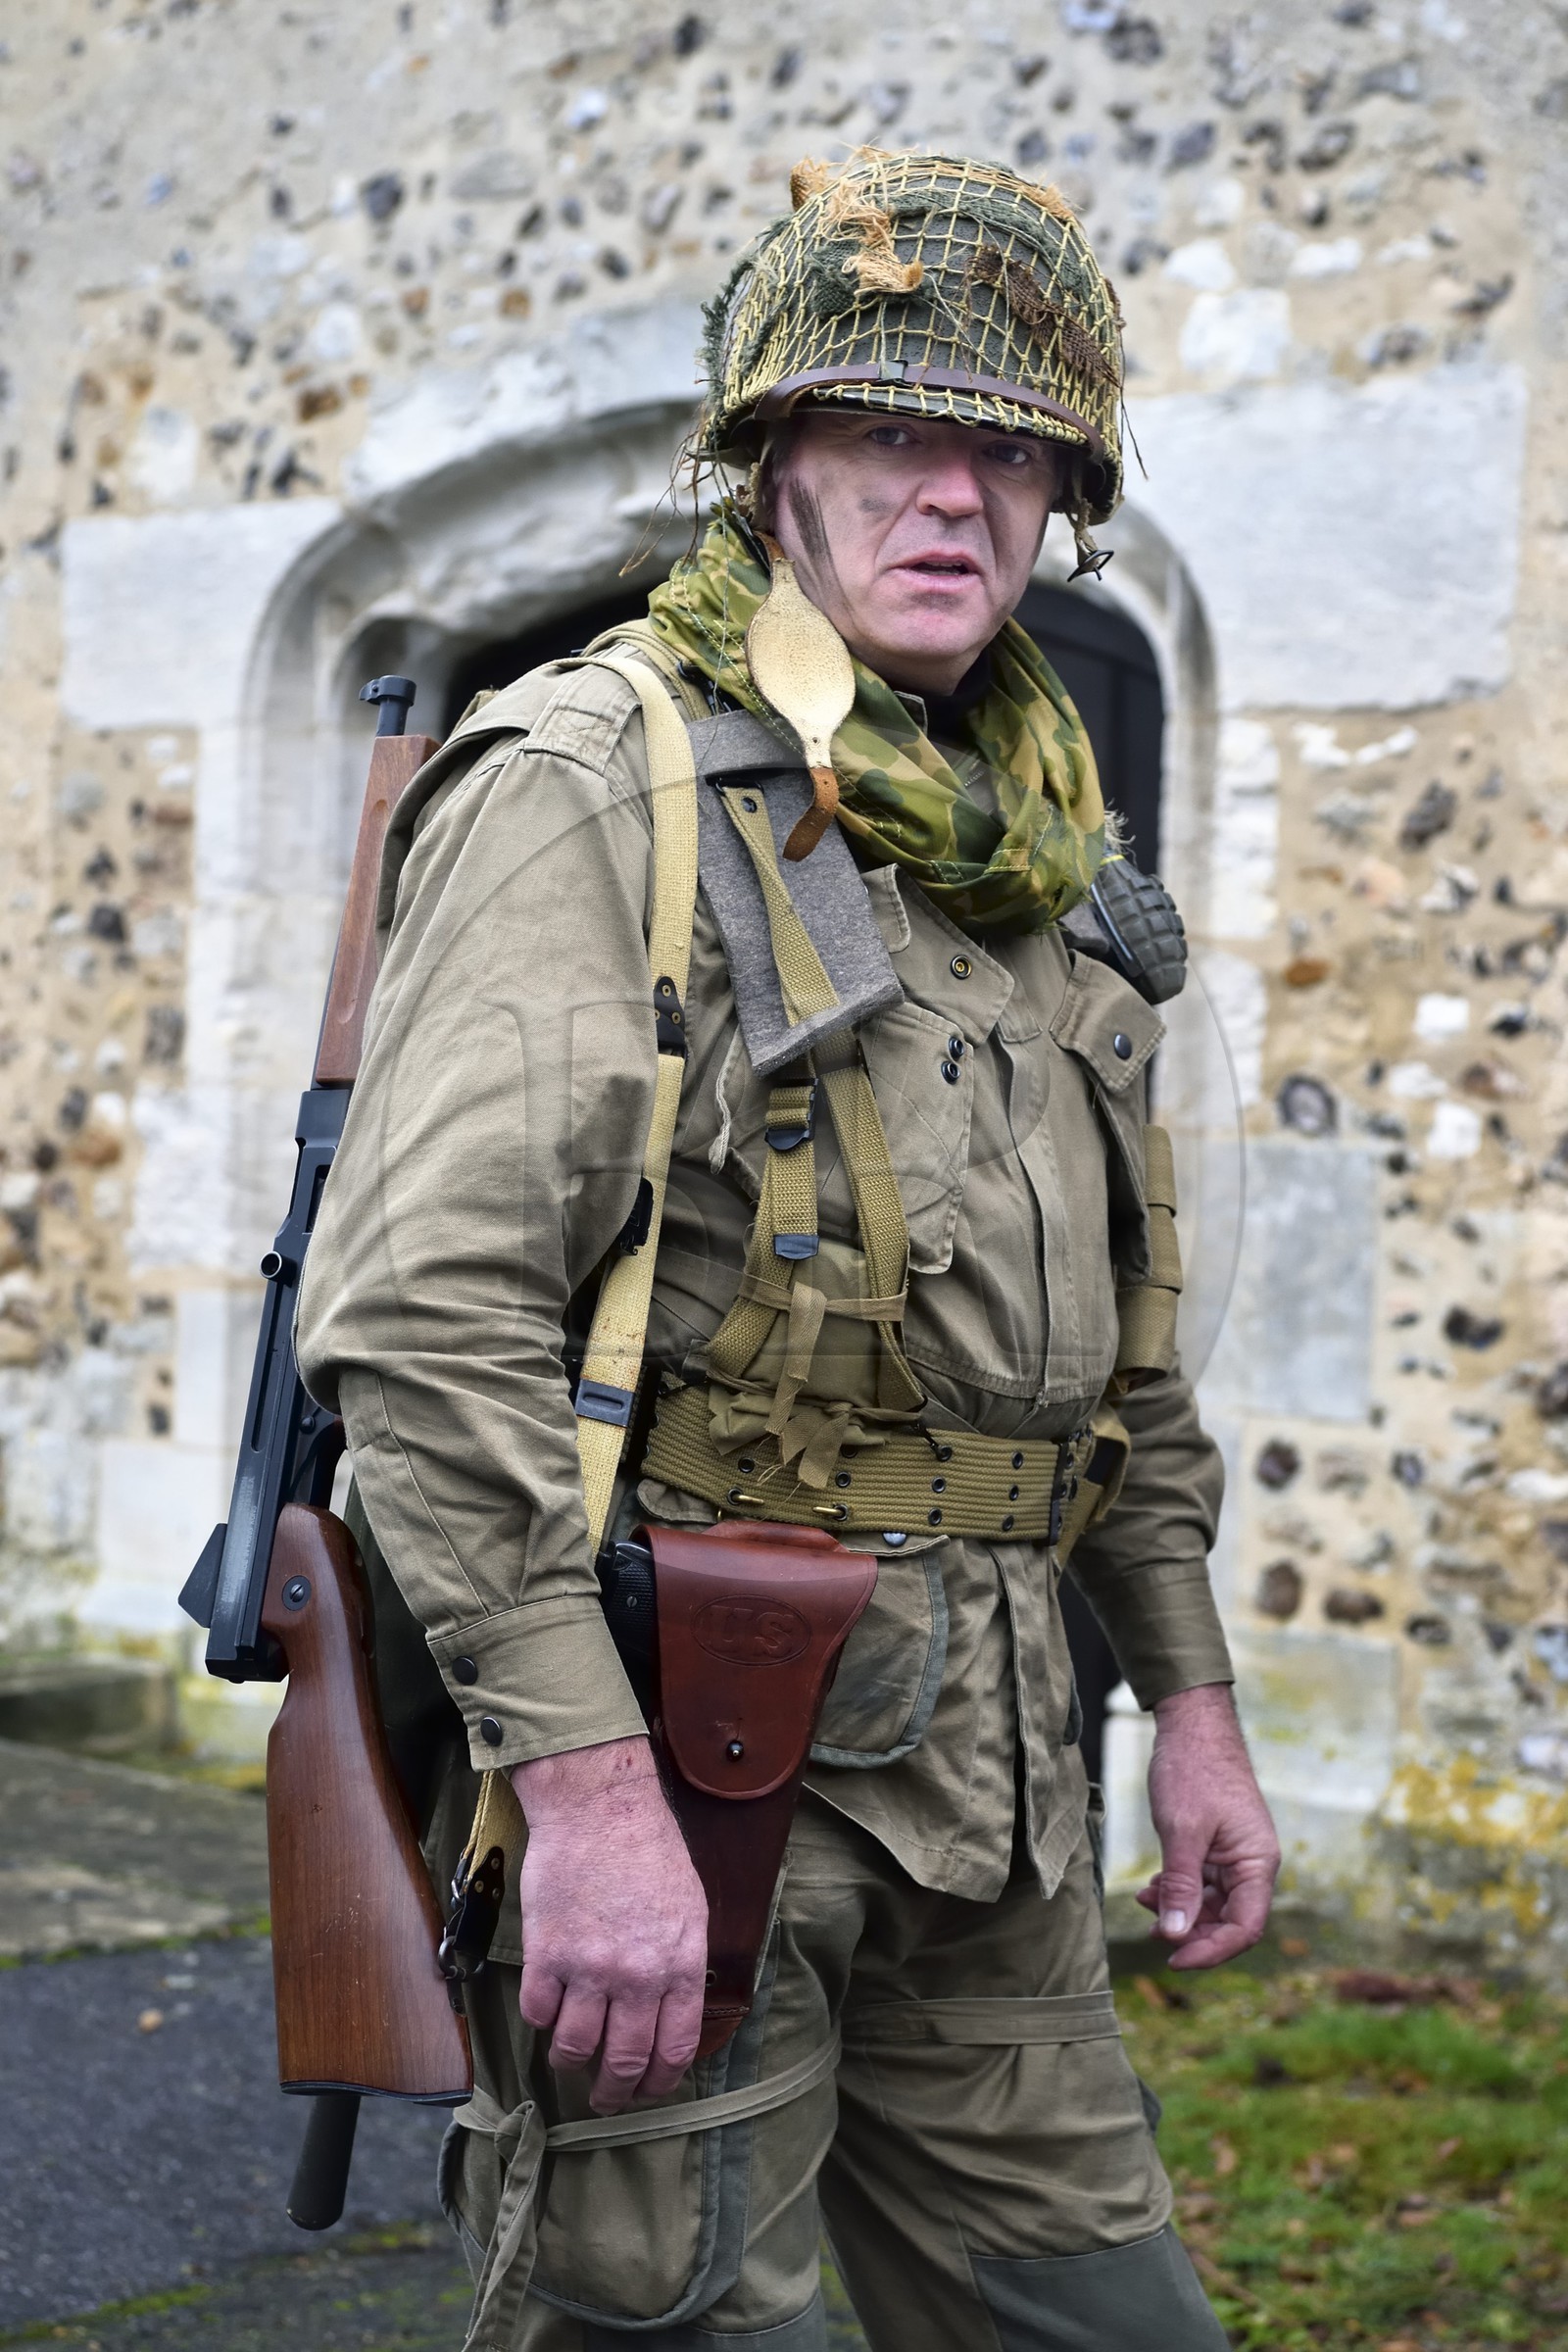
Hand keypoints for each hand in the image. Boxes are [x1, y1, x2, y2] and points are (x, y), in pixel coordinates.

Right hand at [511, 1736, 707, 2113]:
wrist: (600, 1806)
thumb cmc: (648, 1849)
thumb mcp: (689, 1908)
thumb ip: (682, 1964)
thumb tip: (673, 2013)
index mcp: (680, 1964)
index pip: (674, 2049)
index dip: (659, 2081)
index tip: (648, 2090)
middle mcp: (637, 1975)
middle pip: (624, 2061)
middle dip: (615, 2092)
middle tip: (606, 2099)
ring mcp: (590, 1967)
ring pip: (575, 2046)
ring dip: (571, 2061)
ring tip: (571, 2058)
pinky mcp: (547, 1953)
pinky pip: (538, 2012)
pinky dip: (541, 2018)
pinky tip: (547, 2007)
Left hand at [1137, 1683, 1279, 1970]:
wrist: (1192, 1724)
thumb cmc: (1192, 1771)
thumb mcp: (1182, 1831)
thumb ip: (1180, 1885)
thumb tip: (1175, 1936)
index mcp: (1257, 1863)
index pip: (1245, 1928)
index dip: (1211, 1950)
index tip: (1173, 1959)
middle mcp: (1252, 1864)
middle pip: (1230, 1921)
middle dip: (1192, 1932)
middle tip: (1153, 1934)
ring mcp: (1235, 1855)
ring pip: (1213, 1904)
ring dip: (1181, 1911)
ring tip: (1145, 1903)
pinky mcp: (1217, 1845)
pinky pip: (1202, 1883)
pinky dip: (1177, 1890)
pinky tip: (1151, 1889)